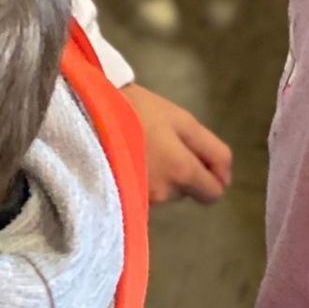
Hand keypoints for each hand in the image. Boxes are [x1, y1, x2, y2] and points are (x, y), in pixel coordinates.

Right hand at [122, 84, 232, 205]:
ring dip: (158, 173)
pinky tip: (124, 157)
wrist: (82, 112)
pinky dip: (139, 178)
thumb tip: (226, 180)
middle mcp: (164, 193)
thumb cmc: (134, 109)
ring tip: (137, 146)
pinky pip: (141, 192)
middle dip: (181, 171)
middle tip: (159, 142)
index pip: (213, 193)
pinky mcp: (119, 198)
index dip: (211, 175)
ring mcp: (140, 198)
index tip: (196, 155)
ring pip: (163, 190)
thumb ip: (212, 150)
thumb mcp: (180, 119)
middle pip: (186, 190)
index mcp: (182, 171)